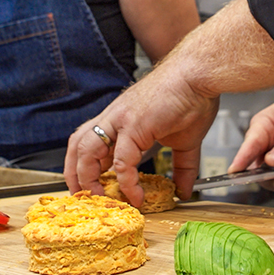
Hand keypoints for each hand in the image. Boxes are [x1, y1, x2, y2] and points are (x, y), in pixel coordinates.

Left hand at [65, 57, 219, 207]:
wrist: (199, 75)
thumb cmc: (191, 98)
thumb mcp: (183, 141)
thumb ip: (181, 167)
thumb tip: (184, 190)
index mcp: (120, 120)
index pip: (89, 144)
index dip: (85, 168)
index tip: (92, 188)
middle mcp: (114, 118)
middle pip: (77, 146)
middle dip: (74, 174)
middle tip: (85, 197)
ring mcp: (121, 120)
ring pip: (87, 151)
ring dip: (88, 178)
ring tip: (101, 199)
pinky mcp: (134, 124)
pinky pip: (122, 160)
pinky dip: (127, 181)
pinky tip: (136, 194)